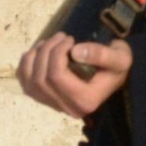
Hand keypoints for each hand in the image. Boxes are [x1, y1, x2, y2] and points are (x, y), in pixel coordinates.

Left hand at [14, 32, 134, 118]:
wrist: (113, 76)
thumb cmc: (116, 65)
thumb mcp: (119, 57)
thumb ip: (102, 54)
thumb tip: (75, 52)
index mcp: (85, 100)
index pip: (56, 76)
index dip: (57, 53)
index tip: (70, 39)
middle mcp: (67, 108)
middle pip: (40, 79)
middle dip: (46, 51)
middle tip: (60, 37)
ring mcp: (54, 106)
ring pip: (30, 83)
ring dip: (34, 57)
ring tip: (48, 43)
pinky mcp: (45, 100)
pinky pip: (25, 85)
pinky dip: (26, 66)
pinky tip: (37, 53)